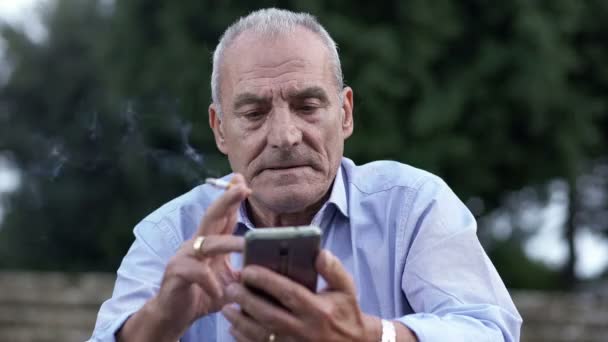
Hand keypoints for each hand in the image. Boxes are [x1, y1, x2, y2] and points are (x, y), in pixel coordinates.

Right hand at [118, 174, 250, 341]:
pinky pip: (196, 273)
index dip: (232, 198)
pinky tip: (218, 291)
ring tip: (245, 245)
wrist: (174, 315)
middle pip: (212, 217)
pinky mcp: (176, 273)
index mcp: (211, 242)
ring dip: (228, 243)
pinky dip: (209, 282)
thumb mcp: (230, 280)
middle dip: (227, 200)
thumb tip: (272, 264)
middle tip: (242, 187)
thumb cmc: (204, 294)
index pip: (224, 216)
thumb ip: (246, 269)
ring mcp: (185, 256)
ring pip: (207, 243)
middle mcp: (197, 244)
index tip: (243, 181)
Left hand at [222, 249, 380, 341]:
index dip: (266, 281)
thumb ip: (333, 270)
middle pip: (269, 315)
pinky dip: (244, 339)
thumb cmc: (346, 314)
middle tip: (232, 287)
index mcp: (319, 310)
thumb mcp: (346, 290)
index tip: (248, 270)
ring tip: (227, 306)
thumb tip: (319, 252)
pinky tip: (234, 328)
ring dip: (240, 321)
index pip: (288, 293)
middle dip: (247, 300)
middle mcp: (305, 330)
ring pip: (261, 335)